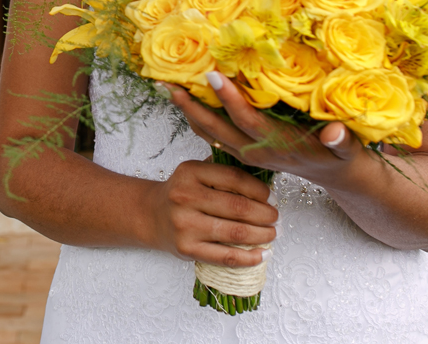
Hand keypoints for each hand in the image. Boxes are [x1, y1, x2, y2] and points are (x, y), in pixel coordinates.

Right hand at [144, 159, 277, 266]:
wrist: (152, 215)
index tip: (271, 197)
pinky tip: (263, 254)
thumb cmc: (182, 193)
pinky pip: (226, 257)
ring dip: (262, 234)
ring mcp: (185, 224)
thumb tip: (265, 179)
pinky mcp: (187, 249)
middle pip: (238, 207)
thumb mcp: (196, 172)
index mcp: (190, 172)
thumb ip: (223, 171)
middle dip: (265, 214)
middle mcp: (185, 196)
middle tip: (276, 217)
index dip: (259, 189)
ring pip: (236, 232)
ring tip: (272, 233)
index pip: (234, 178)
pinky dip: (249, 258)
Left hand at [160, 74, 363, 186]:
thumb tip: (333, 133)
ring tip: (167, 88)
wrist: (334, 174)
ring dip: (188, 111)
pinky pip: (213, 134)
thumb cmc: (340, 157)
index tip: (212, 75)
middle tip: (169, 83)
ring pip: (210, 132)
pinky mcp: (243, 149)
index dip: (229, 99)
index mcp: (277, 145)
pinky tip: (185, 99)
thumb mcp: (347, 150)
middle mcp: (255, 150)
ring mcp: (246, 151)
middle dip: (192, 106)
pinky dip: (197, 117)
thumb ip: (341, 141)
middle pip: (217, 128)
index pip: (247, 120)